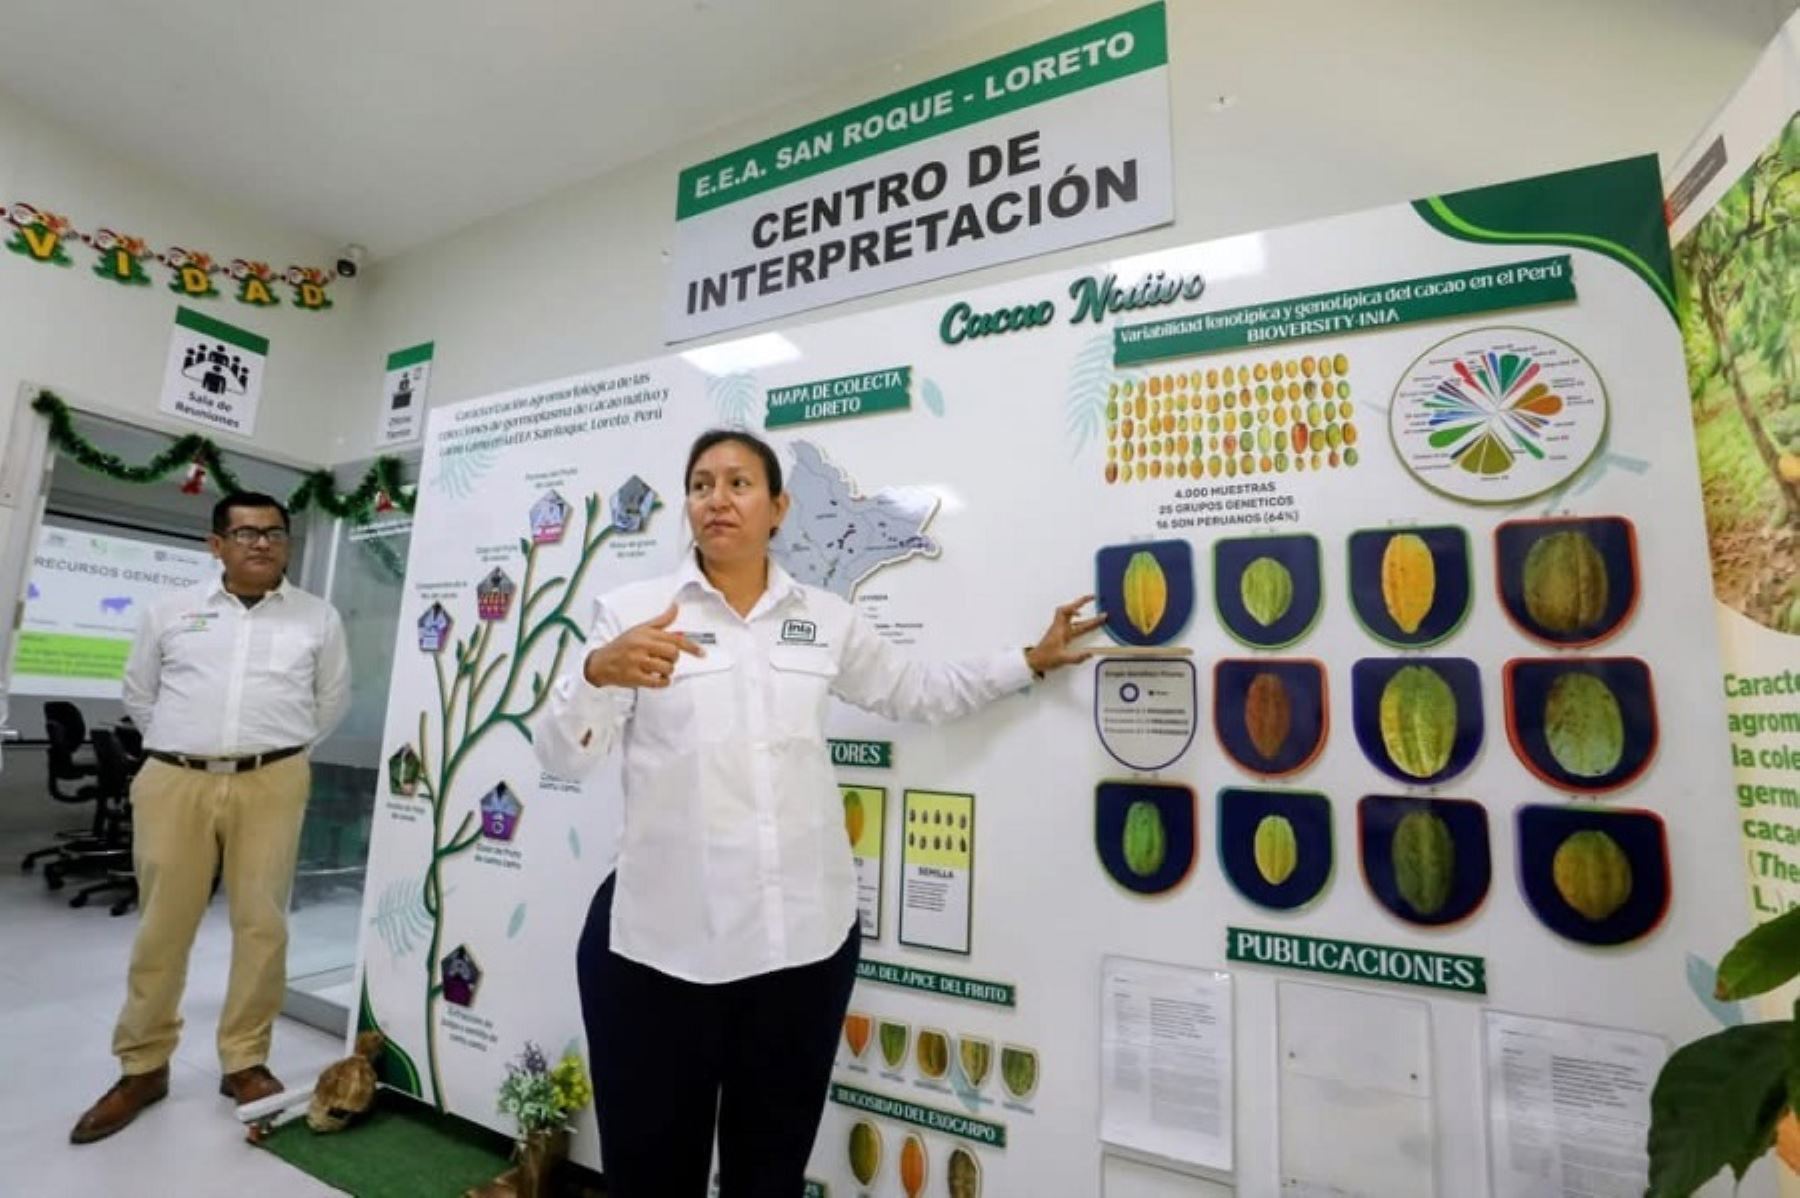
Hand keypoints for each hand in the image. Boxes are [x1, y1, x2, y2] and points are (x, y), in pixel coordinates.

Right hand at [583, 604, 704, 688]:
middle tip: (664, 659)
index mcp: (645, 634)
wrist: (601, 662)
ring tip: (658, 669)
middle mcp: (642, 646)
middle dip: (673, 659)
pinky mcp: (634, 677)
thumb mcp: (640, 629)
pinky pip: (659, 682)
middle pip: (673, 653)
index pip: (675, 639)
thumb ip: (661, 621)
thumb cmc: (623, 645)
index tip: (702, 653)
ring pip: (667, 668)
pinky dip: (663, 682)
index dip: (691, 647)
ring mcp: (638, 662)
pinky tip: (658, 679)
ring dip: (667, 671)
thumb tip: (675, 607)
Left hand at [1024, 594, 1105, 675]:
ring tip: (1095, 614)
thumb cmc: (1044, 658)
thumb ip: (1077, 657)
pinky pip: (1071, 624)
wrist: (1034, 661)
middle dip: (1082, 603)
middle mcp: (1059, 627)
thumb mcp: (1062, 658)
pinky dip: (1078, 621)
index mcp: (1060, 629)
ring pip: (1072, 618)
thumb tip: (1090, 653)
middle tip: (1094, 599)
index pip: (1068, 610)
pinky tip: (1082, 623)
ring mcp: (1060, 630)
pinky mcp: (1060, 635)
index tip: (1090, 598)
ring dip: (1082, 614)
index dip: (1079, 602)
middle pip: (1070, 610)